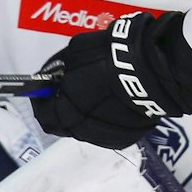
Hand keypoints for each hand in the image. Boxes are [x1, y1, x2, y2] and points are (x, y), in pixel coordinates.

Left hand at [32, 13, 173, 148]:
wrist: (150, 70)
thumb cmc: (107, 57)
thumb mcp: (73, 53)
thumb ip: (58, 69)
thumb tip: (53, 76)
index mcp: (64, 112)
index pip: (42, 114)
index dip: (42, 101)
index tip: (47, 90)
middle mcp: (80, 130)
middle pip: (62, 126)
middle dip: (61, 110)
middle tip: (69, 93)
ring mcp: (104, 137)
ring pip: (85, 130)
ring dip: (84, 116)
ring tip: (96, 96)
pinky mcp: (125, 138)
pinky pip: (107, 131)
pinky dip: (105, 119)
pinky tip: (114, 103)